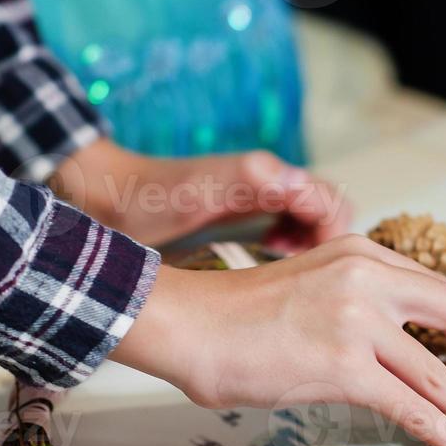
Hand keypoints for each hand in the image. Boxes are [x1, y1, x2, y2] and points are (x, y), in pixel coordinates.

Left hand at [53, 140, 350, 250]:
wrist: (113, 197)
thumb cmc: (150, 197)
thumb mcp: (201, 191)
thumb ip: (253, 181)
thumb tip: (299, 184)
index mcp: (267, 173)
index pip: (331, 203)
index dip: (332, 238)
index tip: (316, 270)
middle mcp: (271, 179)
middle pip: (330, 210)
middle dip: (328, 243)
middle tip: (305, 273)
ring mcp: (261, 194)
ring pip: (314, 220)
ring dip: (313, 245)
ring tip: (291, 268)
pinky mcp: (250, 209)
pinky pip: (293, 225)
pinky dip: (295, 245)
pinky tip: (274, 258)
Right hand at [111, 234, 445, 445]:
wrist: (188, 325)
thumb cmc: (232, 316)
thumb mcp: (307, 283)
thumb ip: (351, 300)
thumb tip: (387, 350)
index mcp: (360, 252)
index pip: (433, 287)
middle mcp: (367, 276)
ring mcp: (358, 320)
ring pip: (436, 373)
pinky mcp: (345, 366)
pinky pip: (412, 405)